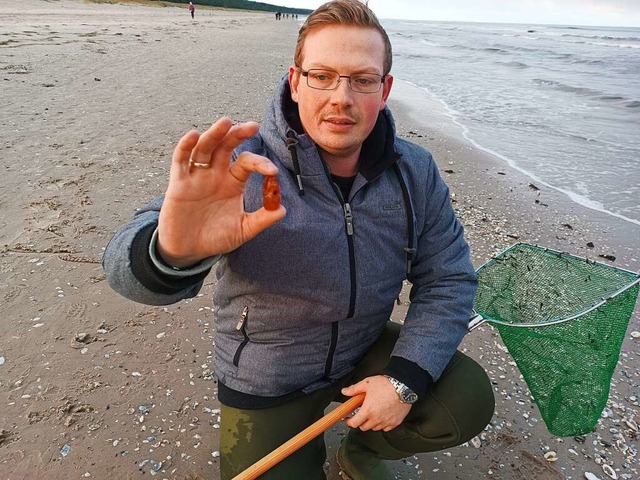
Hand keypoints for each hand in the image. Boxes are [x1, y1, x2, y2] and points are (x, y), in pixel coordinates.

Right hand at [157, 117, 285, 267]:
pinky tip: (193, 135)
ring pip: (205, 148)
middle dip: (238, 134)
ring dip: (214, 134)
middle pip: (227, 146)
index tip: (272, 171)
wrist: (189, 250)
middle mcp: (215, 174)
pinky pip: (180, 160)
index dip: (260, 163)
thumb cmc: (215, 237)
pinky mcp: (178, 183)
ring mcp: (196, 176)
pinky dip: (185, 147)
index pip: (248, 163)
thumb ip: (261, 219)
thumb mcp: (242, 230)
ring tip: (226, 122)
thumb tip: (283, 210)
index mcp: (233, 182)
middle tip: (253, 126)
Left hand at [341, 375, 411, 431]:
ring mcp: (386, 422)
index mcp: (368, 410)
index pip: (354, 423)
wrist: (404, 386)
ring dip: (371, 423)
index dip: (349, 422)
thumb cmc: (387, 384)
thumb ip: (354, 389)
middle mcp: (376, 419)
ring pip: (375, 428)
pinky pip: (386, 428)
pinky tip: (383, 415)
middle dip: (360, 422)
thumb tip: (345, 391)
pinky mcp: (395, 422)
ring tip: (373, 413)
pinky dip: (383, 424)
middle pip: (364, 427)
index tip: (348, 419)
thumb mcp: (367, 383)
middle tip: (361, 414)